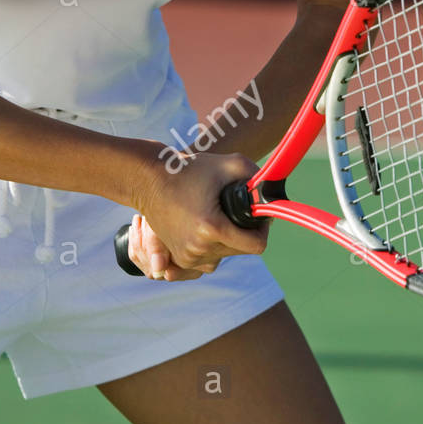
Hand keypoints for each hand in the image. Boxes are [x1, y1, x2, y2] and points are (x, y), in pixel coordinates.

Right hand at [129, 151, 267, 279]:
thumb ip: (258, 177)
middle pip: (241, 251)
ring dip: (228, 239)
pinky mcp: (179, 259)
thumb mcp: (229, 164)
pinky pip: (209, 259)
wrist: (147, 180)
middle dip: (244, 232)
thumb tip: (274, 192)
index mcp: (212, 228)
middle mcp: (199, 249)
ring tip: (215, 215)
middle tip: (232, 210)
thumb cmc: (189, 169)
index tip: (257, 216)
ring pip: (225, 255)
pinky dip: (212, 245)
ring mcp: (187, 257)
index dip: (262, 230)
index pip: (257, 246)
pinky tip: (204, 225)